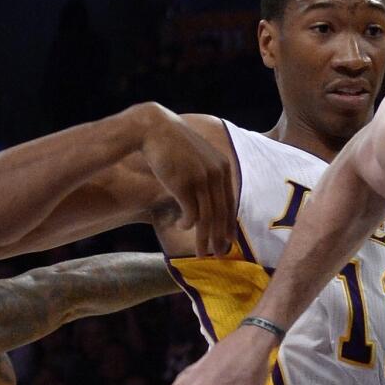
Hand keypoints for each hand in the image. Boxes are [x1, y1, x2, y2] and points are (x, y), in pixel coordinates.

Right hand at [138, 103, 236, 256]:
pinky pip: (190, 213)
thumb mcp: (199, 158)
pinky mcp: (183, 184)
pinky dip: (187, 224)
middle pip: (221, 213)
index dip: (229, 224)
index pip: (230, 202)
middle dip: (219, 237)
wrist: (153, 129)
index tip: (229, 240)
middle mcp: (216, 173)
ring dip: (204, 238)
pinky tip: (182, 227)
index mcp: (223, 167)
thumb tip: (211, 202)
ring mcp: (200, 179)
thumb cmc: (174, 146)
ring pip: (207, 217)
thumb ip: (208, 176)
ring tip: (201, 253)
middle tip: (219, 255)